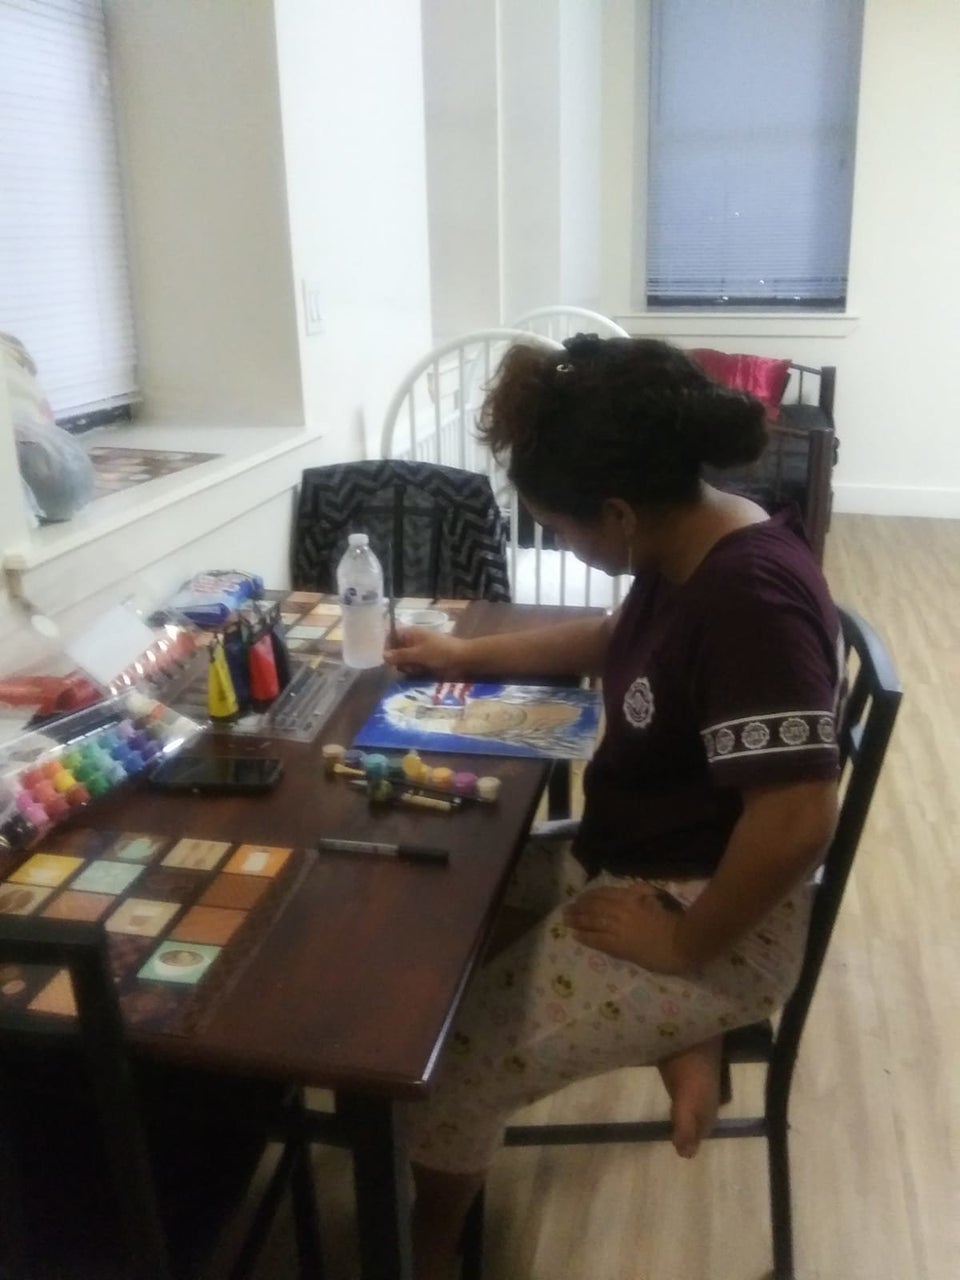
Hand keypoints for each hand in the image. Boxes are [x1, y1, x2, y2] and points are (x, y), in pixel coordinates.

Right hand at [383, 625, 468, 675]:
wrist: (463, 659)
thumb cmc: (440, 652)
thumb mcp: (418, 654)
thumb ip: (400, 655)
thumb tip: (384, 656)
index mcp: (410, 633)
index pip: (391, 636)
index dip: (387, 647)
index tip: (389, 659)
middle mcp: (412, 640)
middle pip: (396, 651)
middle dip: (400, 660)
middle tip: (409, 665)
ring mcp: (419, 650)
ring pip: (404, 660)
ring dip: (408, 667)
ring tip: (418, 669)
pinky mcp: (425, 660)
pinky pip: (413, 666)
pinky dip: (416, 669)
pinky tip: (423, 671)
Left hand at [563, 884, 691, 974]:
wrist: (681, 942)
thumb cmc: (675, 919)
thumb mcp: (659, 896)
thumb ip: (643, 891)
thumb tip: (631, 889)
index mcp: (630, 896)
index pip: (604, 894)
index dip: (590, 896)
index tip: (581, 897)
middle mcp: (620, 909)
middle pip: (593, 906)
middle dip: (579, 907)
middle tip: (567, 909)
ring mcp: (617, 928)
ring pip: (591, 922)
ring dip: (577, 920)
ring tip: (566, 920)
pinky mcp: (618, 946)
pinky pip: (596, 940)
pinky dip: (585, 937)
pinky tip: (575, 936)